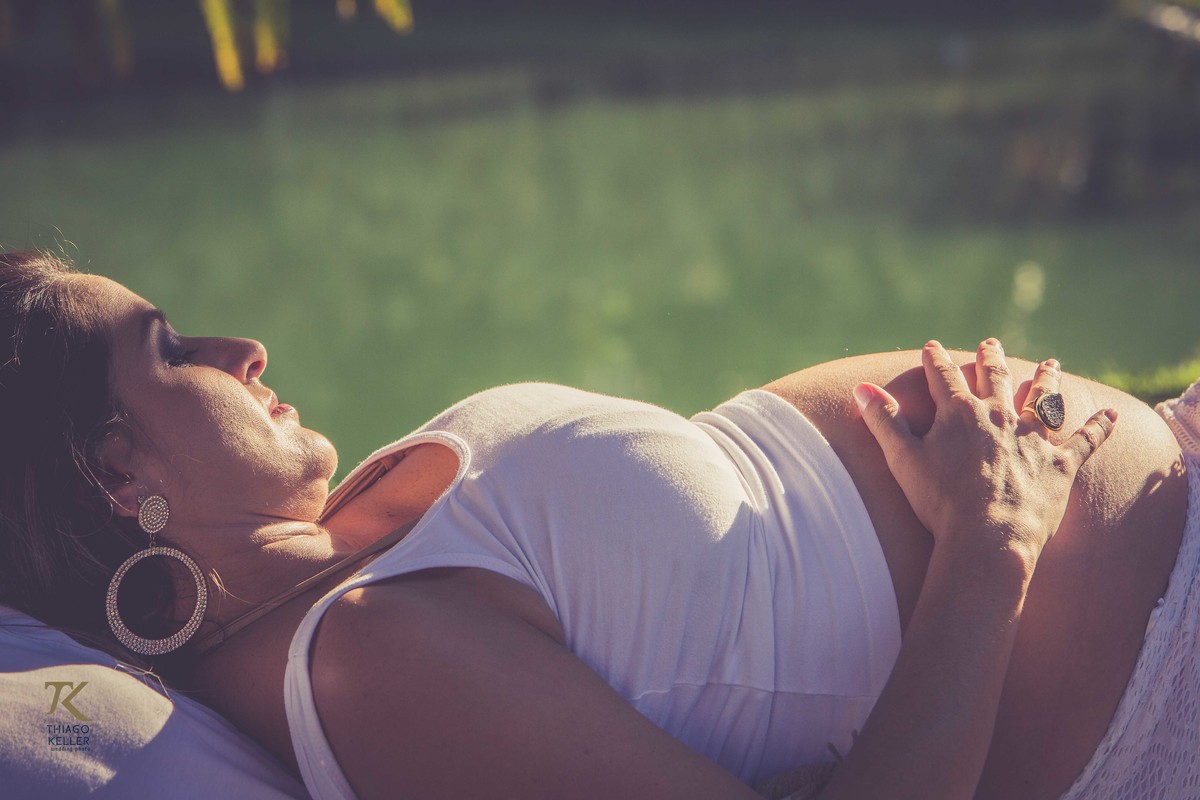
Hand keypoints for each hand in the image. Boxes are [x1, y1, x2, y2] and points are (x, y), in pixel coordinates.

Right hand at [853, 339, 1116, 563]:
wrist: (989, 537)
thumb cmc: (939, 502)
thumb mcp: (902, 458)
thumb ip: (883, 420)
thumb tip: (860, 389)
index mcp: (959, 413)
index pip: (944, 376)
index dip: (936, 359)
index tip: (932, 345)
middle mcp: (999, 417)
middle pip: (995, 378)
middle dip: (990, 358)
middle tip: (990, 344)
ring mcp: (1033, 439)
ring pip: (1042, 399)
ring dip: (1046, 380)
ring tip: (1051, 365)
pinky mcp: (1060, 465)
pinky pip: (1084, 441)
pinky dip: (1098, 428)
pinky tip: (1110, 414)